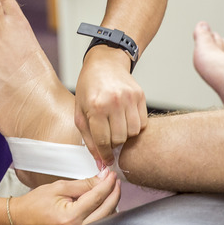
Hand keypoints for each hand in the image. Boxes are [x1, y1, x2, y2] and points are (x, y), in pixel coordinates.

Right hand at [10, 171, 119, 224]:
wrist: (19, 221)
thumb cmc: (34, 204)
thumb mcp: (58, 187)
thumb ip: (83, 184)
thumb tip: (102, 178)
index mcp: (71, 217)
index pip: (98, 197)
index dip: (108, 184)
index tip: (112, 174)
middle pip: (107, 211)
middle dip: (114, 193)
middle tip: (115, 181)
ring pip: (105, 221)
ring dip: (111, 205)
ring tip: (111, 190)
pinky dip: (103, 216)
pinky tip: (104, 205)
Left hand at [75, 45, 147, 165]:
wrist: (105, 63)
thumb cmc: (89, 87)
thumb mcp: (80, 112)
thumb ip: (89, 139)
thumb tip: (100, 161)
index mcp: (96, 107)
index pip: (103, 141)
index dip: (105, 154)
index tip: (106, 159)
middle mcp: (114, 102)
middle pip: (120, 139)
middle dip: (114, 144)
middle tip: (109, 138)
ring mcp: (129, 98)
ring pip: (134, 133)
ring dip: (126, 135)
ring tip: (117, 128)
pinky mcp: (140, 96)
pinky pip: (143, 122)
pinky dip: (135, 126)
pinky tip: (126, 120)